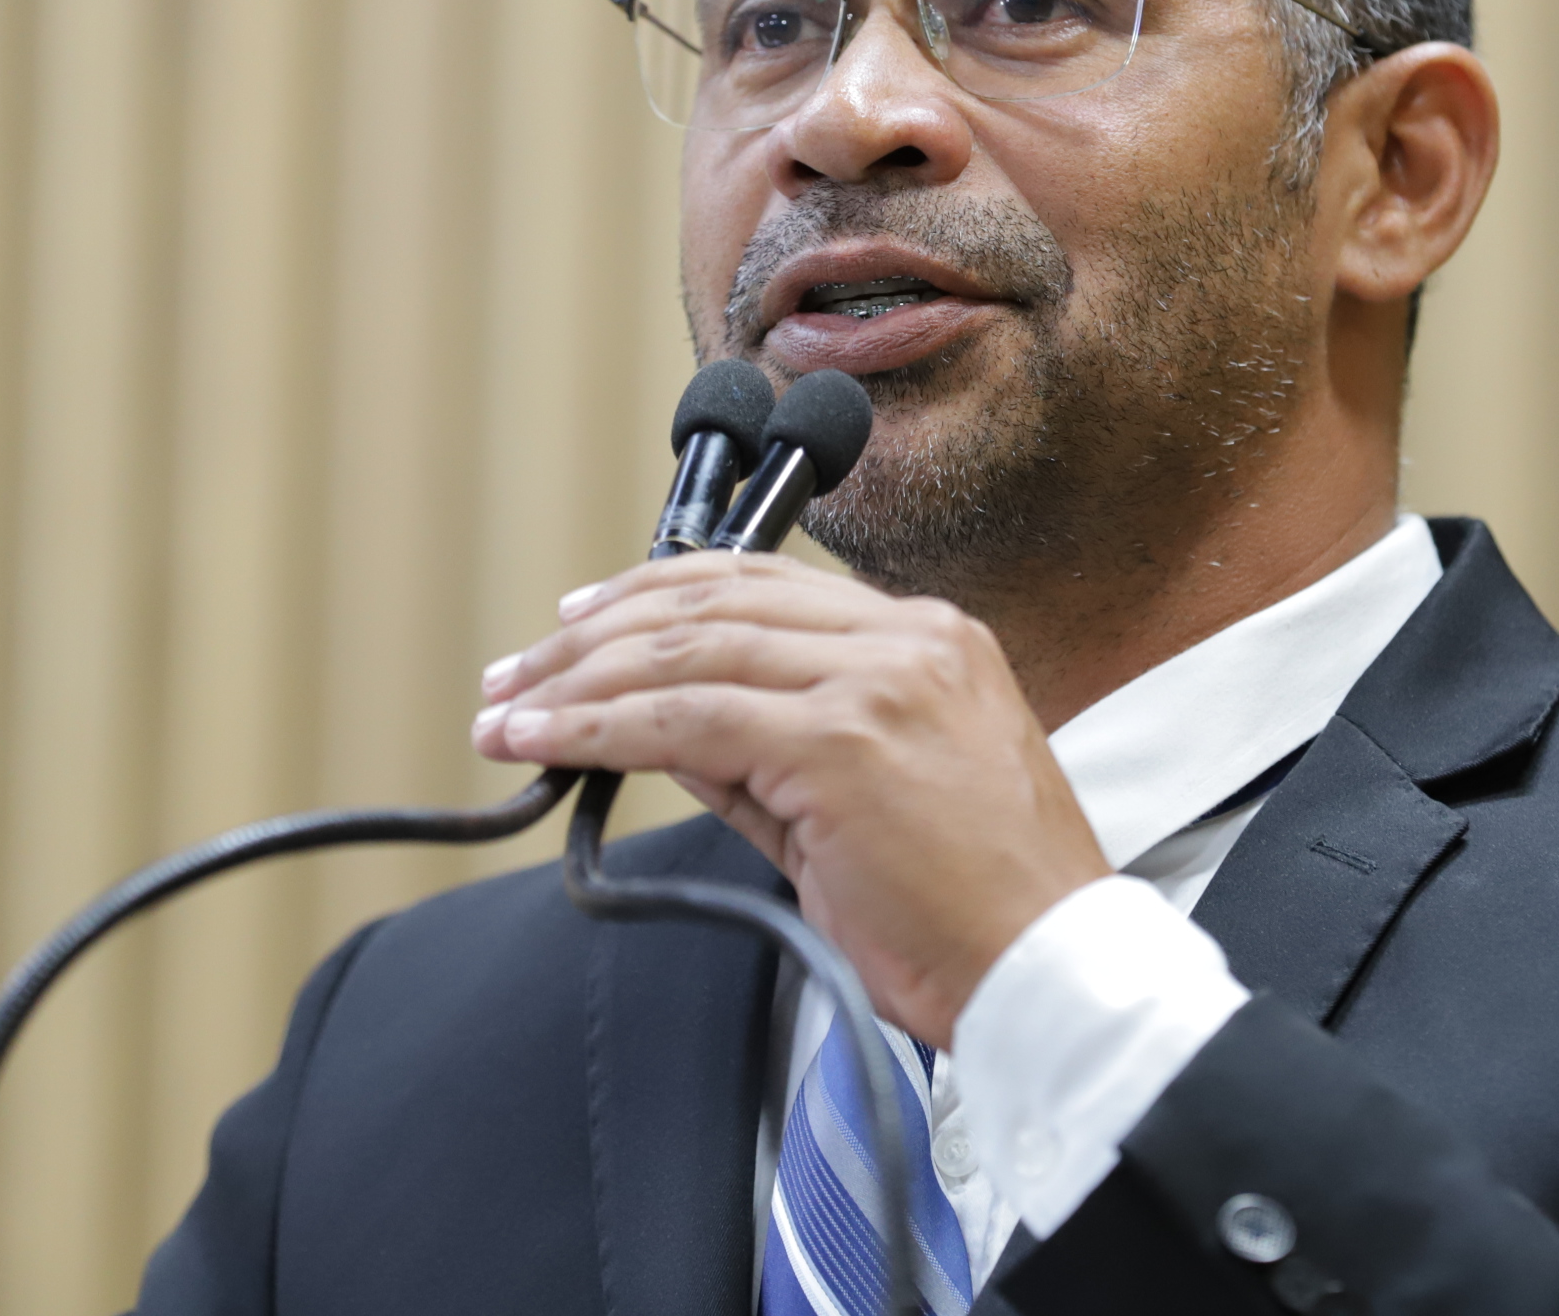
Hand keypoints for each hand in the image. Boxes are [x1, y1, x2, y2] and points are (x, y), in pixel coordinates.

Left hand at [473, 552, 1111, 1042]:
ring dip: (577, 679)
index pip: (762, 586)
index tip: (582, 626)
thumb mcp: (868, 806)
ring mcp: (877, 683)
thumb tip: (661, 729)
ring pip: (688, 649)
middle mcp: (906, 640)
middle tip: (518, 671)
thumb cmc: (977, 911)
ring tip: (507, 709)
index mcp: (928, 639)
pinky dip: (598, 727)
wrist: (1051, 972)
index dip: (656, 597)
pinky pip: (686, 719)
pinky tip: (544, 741)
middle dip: (596, 634)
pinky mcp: (842, 743)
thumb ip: (769, 753)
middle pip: (713, 601)